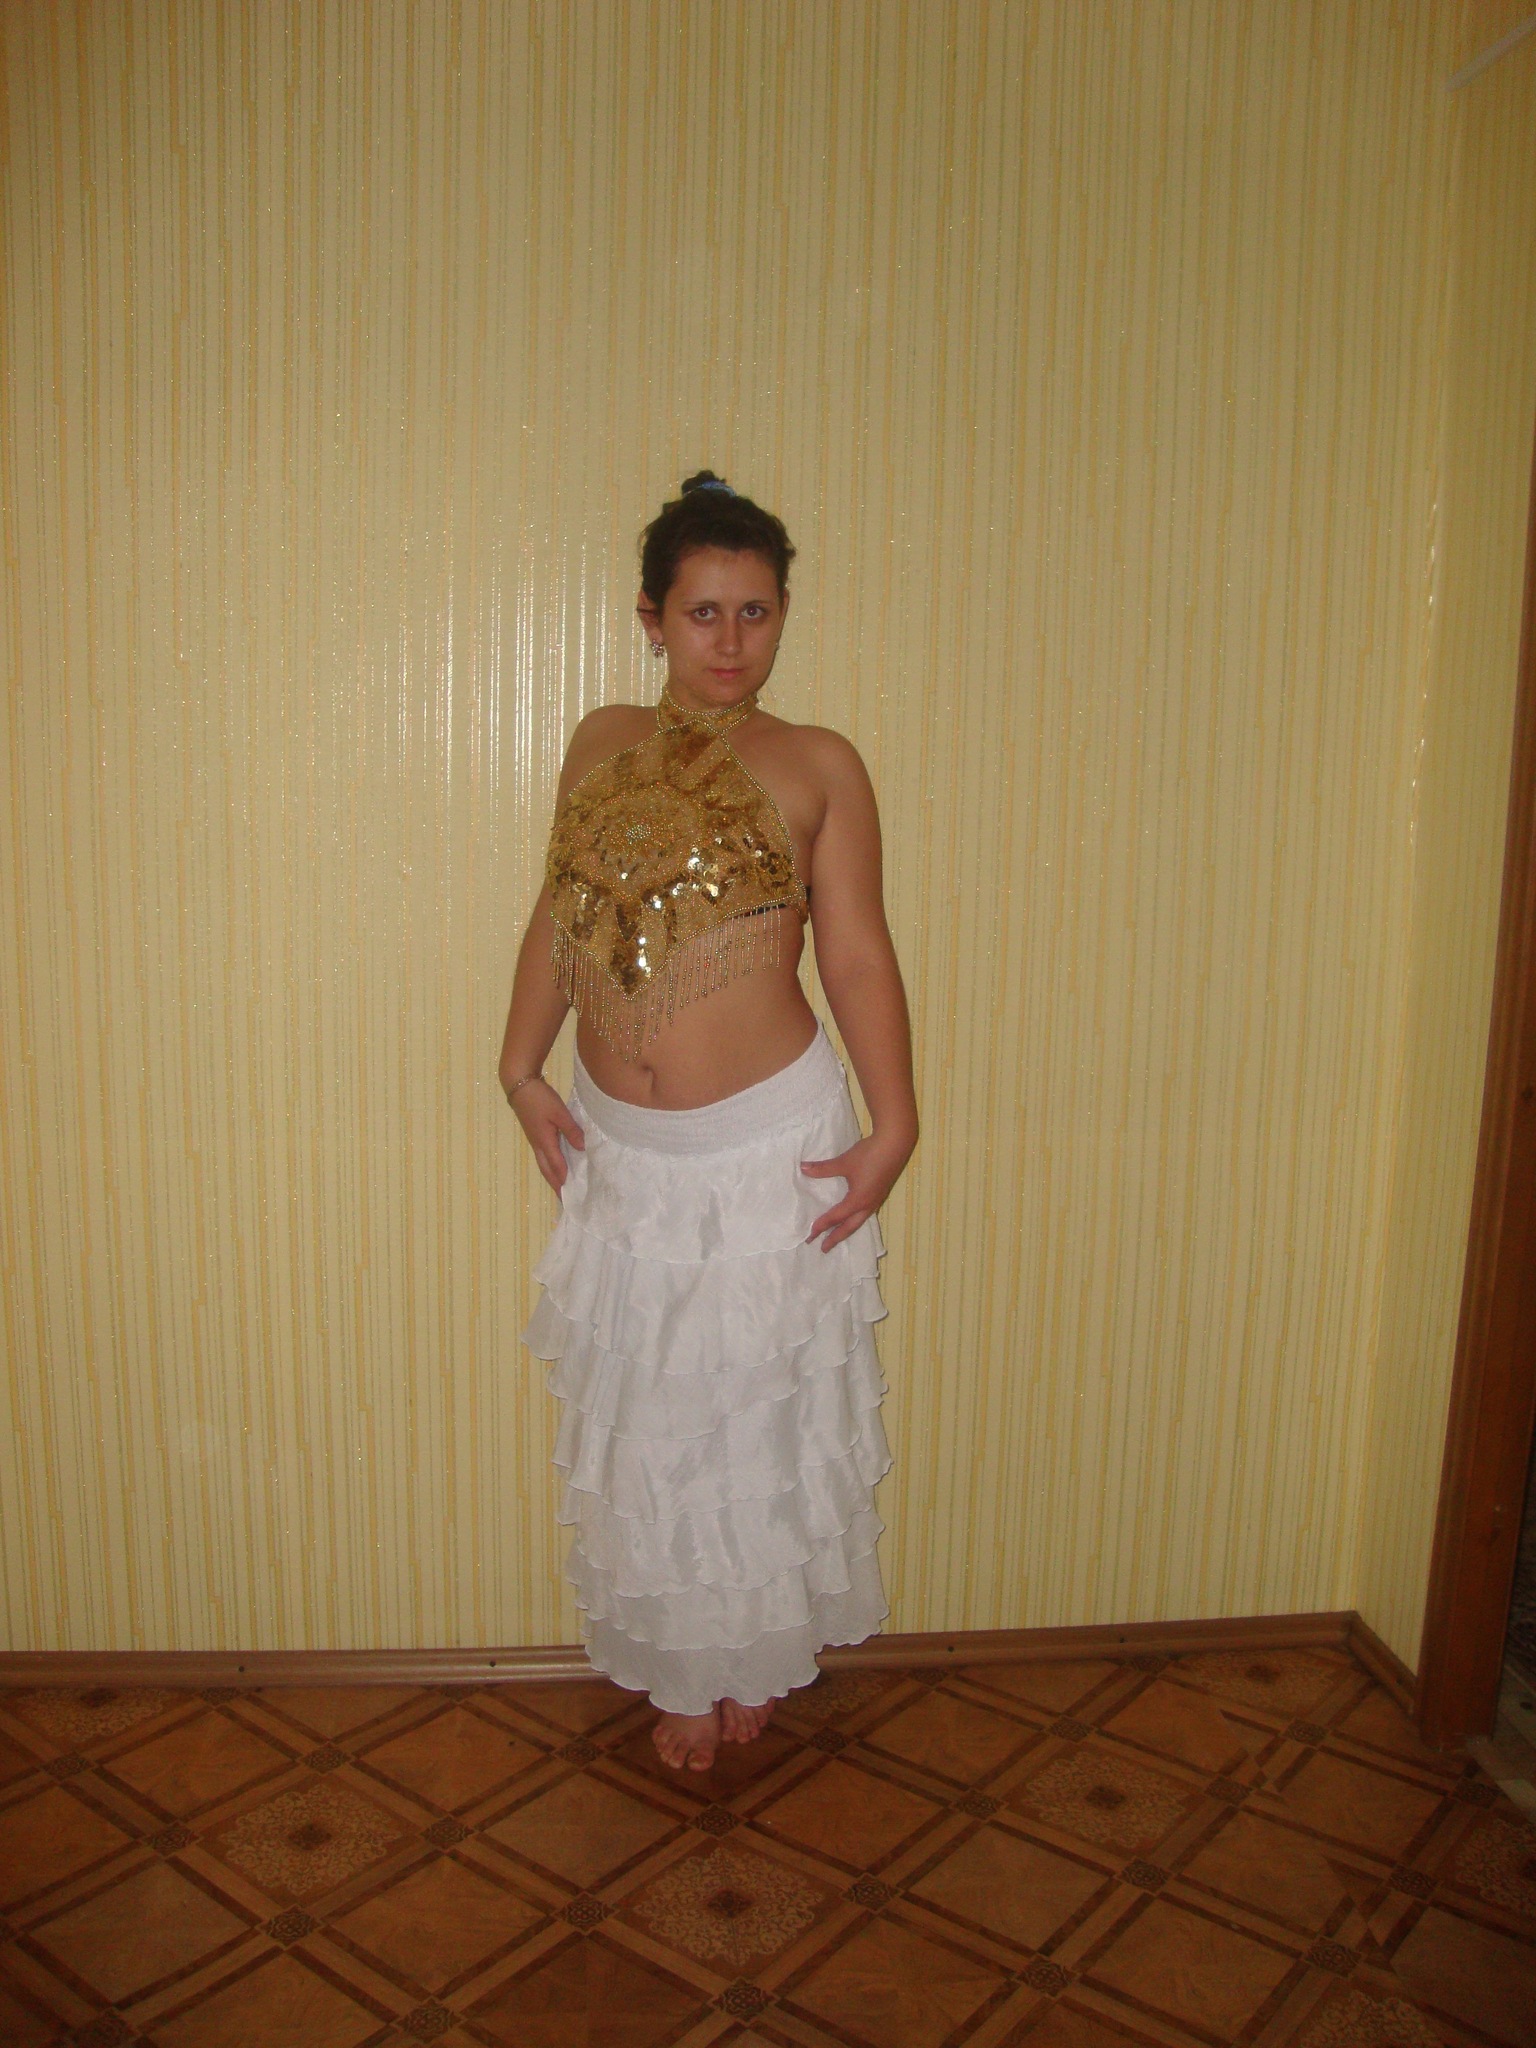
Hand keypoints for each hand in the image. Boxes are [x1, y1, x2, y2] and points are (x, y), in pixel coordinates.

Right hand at [508, 1077, 584, 1190]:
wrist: (519, 1085)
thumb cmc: (539, 1098)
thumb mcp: (559, 1113)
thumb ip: (571, 1131)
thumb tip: (582, 1149)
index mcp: (544, 1142)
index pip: (557, 1167)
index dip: (565, 1182)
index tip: (571, 1198)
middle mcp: (538, 1145)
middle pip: (547, 1171)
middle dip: (556, 1186)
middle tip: (565, 1200)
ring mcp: (534, 1140)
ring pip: (544, 1164)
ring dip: (552, 1177)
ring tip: (561, 1187)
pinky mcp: (534, 1133)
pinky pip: (543, 1156)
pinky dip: (550, 1165)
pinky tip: (557, 1164)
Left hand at [800, 1130, 913, 1251]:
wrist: (895, 1143)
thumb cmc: (869, 1154)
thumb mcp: (844, 1162)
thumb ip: (823, 1168)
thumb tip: (803, 1169)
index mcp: (858, 1200)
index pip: (835, 1217)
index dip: (821, 1226)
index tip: (810, 1235)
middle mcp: (868, 1205)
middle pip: (849, 1227)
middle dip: (836, 1238)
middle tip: (823, 1248)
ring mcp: (876, 1200)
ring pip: (859, 1221)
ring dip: (847, 1230)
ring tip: (837, 1237)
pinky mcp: (881, 1193)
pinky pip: (866, 1213)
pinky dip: (856, 1220)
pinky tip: (853, 1216)